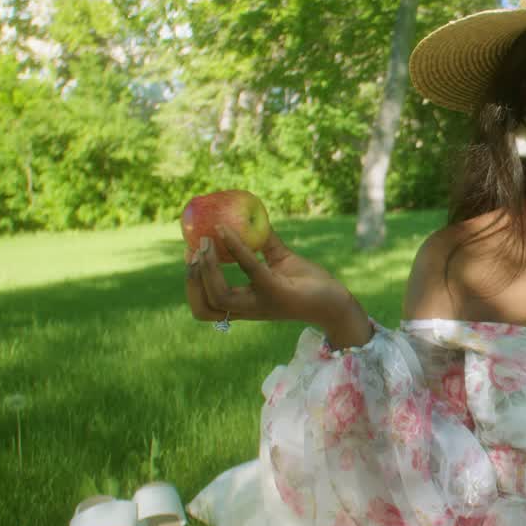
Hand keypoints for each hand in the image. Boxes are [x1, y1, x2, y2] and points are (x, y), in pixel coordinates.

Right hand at [184, 224, 370, 346]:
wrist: (336, 300)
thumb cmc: (308, 283)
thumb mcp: (279, 260)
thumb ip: (261, 243)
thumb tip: (248, 217)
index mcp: (245, 304)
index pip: (208, 306)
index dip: (192, 284)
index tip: (189, 255)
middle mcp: (250, 308)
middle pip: (206, 309)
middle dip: (193, 281)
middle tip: (193, 252)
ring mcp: (262, 301)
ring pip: (219, 297)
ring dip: (207, 270)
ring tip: (206, 245)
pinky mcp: (278, 290)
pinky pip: (250, 269)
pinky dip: (236, 249)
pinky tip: (227, 231)